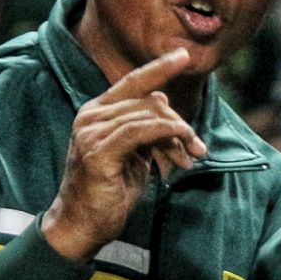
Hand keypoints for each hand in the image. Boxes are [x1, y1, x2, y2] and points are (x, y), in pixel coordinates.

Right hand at [41, 48, 206, 261]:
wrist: (83, 224)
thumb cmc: (109, 190)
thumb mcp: (134, 154)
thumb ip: (146, 128)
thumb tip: (165, 104)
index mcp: (97, 112)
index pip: (132, 82)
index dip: (159, 68)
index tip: (184, 55)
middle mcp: (91, 116)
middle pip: (149, 102)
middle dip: (179, 125)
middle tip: (197, 149)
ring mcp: (92, 132)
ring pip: (149, 117)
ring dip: (177, 136)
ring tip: (189, 159)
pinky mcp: (98, 151)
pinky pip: (140, 131)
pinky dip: (165, 132)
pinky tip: (181, 139)